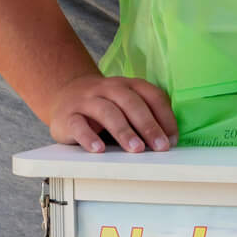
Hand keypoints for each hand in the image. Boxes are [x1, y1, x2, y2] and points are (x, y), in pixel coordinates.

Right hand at [46, 73, 177, 152]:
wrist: (64, 95)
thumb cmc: (104, 107)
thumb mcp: (126, 107)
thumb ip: (145, 118)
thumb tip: (168, 142)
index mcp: (127, 86)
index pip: (151, 95)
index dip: (164, 116)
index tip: (172, 139)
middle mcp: (108, 89)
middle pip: (130, 102)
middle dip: (148, 125)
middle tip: (160, 146)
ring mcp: (86, 100)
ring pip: (106, 112)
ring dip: (123, 131)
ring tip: (136, 149)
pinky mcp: (68, 116)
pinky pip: (78, 125)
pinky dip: (88, 137)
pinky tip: (99, 149)